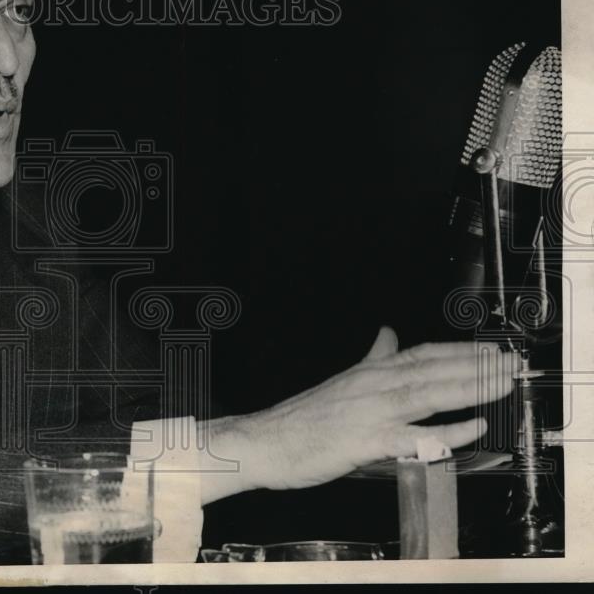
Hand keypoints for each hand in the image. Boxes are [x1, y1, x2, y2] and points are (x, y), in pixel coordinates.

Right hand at [200, 326, 519, 502]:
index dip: (460, 351)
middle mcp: (372, 386)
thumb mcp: (341, 381)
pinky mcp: (365, 440)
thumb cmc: (301, 419)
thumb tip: (388, 334)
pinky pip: (414, 436)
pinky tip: (471, 428)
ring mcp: (370, 412)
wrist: (263, 441)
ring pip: (429, 394)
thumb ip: (371, 359)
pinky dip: (445, 432)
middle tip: (514, 364)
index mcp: (368, 373)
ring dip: (470, 388)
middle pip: (433, 370)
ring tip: (504, 384)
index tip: (492, 350)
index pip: (422, 354)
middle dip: (478, 366)